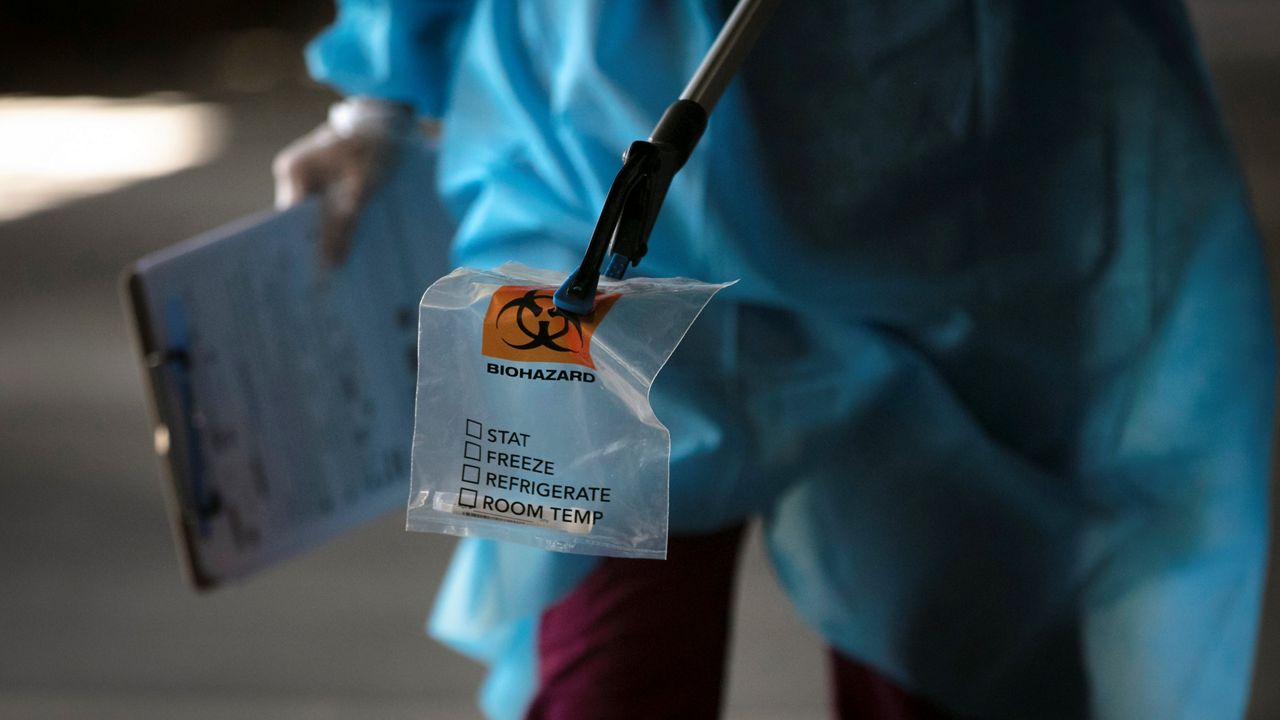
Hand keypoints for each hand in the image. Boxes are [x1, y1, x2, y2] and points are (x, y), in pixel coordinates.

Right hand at [272, 98, 414, 263]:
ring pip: (313, 217)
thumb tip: (331, 263)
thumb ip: (345, 224)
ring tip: (338, 268)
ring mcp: (307, 178)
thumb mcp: (363, 187)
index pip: (288, 220)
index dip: (298, 247)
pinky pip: (326, 209)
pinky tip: (349, 244)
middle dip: (313, 246)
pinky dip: (337, 224)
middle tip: (325, 280)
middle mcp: (294, 175)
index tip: (308, 276)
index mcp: (295, 171)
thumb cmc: (374, 146)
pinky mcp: (324, 181)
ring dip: (327, 236)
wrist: (389, 120)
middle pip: (299, 221)